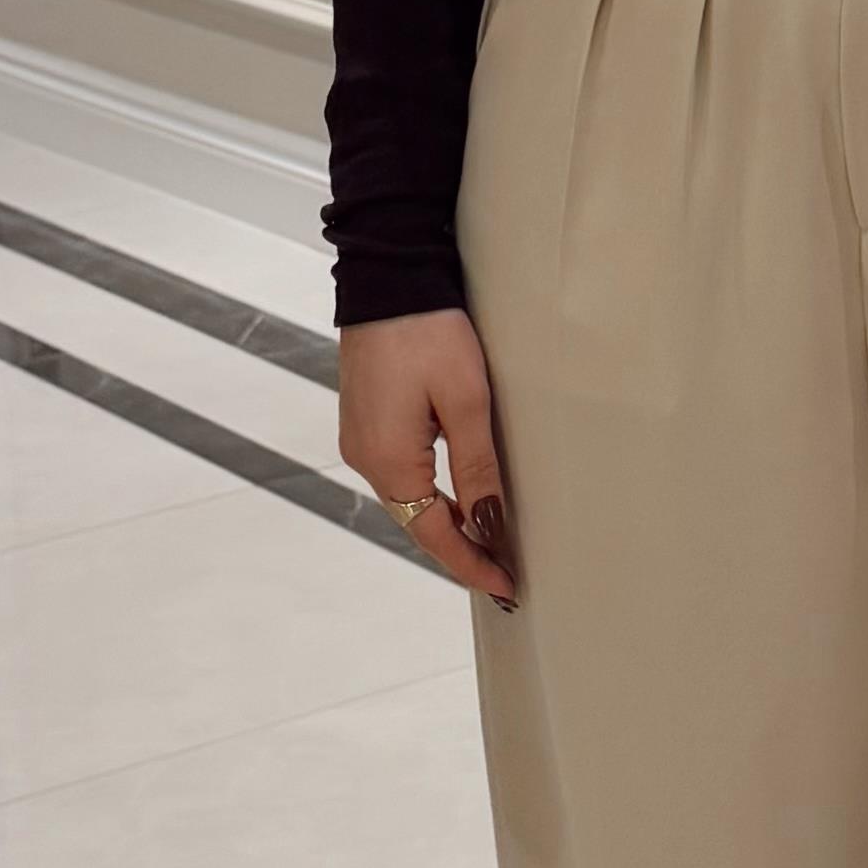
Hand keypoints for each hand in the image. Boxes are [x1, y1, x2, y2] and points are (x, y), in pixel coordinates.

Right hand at [337, 306, 517, 603]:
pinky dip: (430, 494)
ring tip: (489, 541)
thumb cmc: (428, 332)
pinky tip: (458, 496)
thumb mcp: (466, 402)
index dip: (473, 564)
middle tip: (506, 572)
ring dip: (446, 521)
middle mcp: (365, 458)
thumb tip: (489, 526)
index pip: (434, 533)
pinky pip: (400, 474)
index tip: (507, 589)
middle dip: (461, 549)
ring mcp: (360, 440)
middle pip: (417, 522)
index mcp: (389, 460)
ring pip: (408, 500)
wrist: (387, 278)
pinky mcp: (365, 422)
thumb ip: (477, 468)